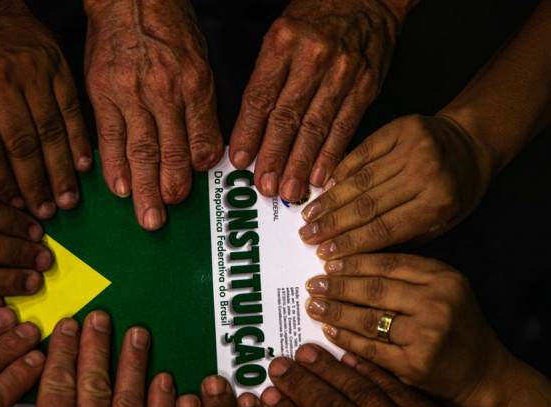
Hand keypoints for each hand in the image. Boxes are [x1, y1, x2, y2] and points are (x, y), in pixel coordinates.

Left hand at [0, 0, 90, 218]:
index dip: (3, 185)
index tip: (15, 207)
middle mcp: (0, 83)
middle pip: (22, 146)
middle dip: (36, 185)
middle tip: (47, 212)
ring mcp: (32, 73)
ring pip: (50, 132)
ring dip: (61, 171)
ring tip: (67, 198)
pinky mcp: (56, 66)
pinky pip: (71, 109)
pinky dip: (79, 140)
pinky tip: (83, 164)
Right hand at [0, 311, 174, 406]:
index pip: (58, 383)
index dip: (63, 351)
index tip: (67, 326)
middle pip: (95, 383)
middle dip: (97, 345)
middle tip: (102, 317)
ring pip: (131, 400)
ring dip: (135, 364)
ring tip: (138, 334)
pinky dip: (164, 406)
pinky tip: (167, 381)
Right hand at [84, 0, 222, 229]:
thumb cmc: (167, 27)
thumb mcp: (199, 60)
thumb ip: (202, 107)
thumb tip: (204, 154)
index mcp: (193, 83)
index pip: (200, 139)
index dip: (196, 170)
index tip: (192, 193)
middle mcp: (164, 91)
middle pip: (169, 153)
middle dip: (168, 191)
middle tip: (164, 221)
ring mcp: (130, 93)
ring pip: (139, 151)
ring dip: (142, 189)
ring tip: (145, 216)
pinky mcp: (102, 92)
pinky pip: (107, 136)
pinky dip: (112, 166)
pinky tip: (118, 188)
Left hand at [230, 0, 403, 201]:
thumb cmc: (316, 18)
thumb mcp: (280, 34)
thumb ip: (265, 77)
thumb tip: (248, 130)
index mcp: (283, 41)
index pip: (260, 96)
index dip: (248, 133)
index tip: (239, 161)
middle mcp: (313, 56)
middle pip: (287, 116)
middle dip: (273, 156)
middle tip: (264, 186)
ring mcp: (343, 72)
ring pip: (315, 127)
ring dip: (300, 163)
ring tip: (288, 190)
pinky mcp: (365, 86)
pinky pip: (345, 127)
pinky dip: (331, 155)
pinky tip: (320, 177)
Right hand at [298, 114, 492, 258]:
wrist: (472, 142)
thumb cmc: (455, 191)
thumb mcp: (438, 224)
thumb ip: (398, 239)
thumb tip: (350, 255)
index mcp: (438, 204)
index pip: (383, 229)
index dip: (350, 244)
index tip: (324, 255)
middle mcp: (426, 174)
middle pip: (367, 206)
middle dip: (332, 225)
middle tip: (307, 237)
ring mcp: (413, 148)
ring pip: (360, 180)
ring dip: (330, 201)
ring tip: (309, 216)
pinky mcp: (401, 127)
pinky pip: (361, 153)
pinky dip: (340, 171)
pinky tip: (324, 187)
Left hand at [303, 253, 506, 405]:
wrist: (482, 375)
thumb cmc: (454, 327)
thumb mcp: (442, 291)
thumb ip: (405, 276)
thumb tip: (347, 263)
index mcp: (443, 278)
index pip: (388, 263)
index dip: (353, 261)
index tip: (326, 261)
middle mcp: (437, 303)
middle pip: (374, 289)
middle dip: (338, 286)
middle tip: (313, 284)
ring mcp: (427, 335)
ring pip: (368, 318)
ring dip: (335, 311)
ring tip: (314, 305)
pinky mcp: (415, 364)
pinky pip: (370, 348)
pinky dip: (345, 338)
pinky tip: (328, 331)